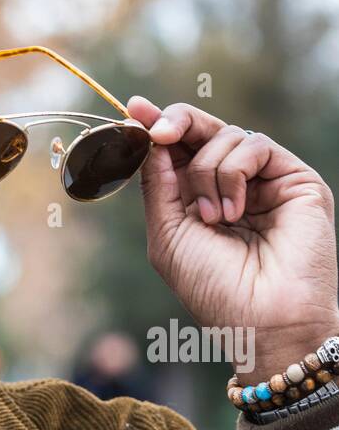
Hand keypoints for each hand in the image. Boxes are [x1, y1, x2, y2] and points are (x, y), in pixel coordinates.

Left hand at [127, 97, 338, 383]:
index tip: (134, 109)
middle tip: (157, 128)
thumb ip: (159, 183)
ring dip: (207, 171)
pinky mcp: (295, 179)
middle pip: (203, 130)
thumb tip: (150, 137)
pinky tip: (234, 211)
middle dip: (176, 122)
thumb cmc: (213, 289)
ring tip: (214, 218)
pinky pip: (255, 144)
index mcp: (199, 198)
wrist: (262, 321)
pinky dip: (234, 171)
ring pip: (226, 136)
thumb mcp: (168, 234)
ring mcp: (265, 181)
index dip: (156, 125)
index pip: (178, 149)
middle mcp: (232, 185)